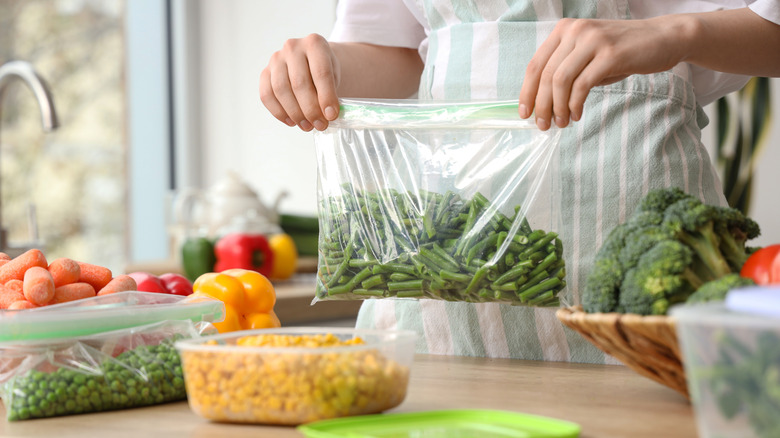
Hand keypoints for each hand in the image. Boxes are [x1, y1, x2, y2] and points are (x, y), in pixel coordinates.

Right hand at [260, 33, 340, 131]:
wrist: (311, 62)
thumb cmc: (324, 71)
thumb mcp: (335, 76)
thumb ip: (331, 93)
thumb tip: (327, 116)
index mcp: (314, 43)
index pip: (321, 72)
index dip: (326, 97)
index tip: (332, 115)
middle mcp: (292, 47)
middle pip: (299, 83)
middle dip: (311, 109)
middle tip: (320, 125)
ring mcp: (276, 59)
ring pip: (281, 90)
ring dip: (295, 113)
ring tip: (307, 126)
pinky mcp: (265, 72)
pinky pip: (267, 95)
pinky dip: (278, 112)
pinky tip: (291, 122)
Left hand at [518, 17, 684, 129]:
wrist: (664, 38)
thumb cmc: (622, 52)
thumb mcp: (587, 57)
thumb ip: (565, 72)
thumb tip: (542, 103)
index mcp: (564, 30)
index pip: (535, 65)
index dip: (527, 92)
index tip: (525, 114)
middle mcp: (575, 31)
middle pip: (546, 75)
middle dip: (541, 105)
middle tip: (543, 125)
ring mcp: (593, 40)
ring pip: (560, 80)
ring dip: (557, 107)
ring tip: (561, 123)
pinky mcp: (610, 54)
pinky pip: (582, 85)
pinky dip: (575, 104)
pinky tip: (576, 115)